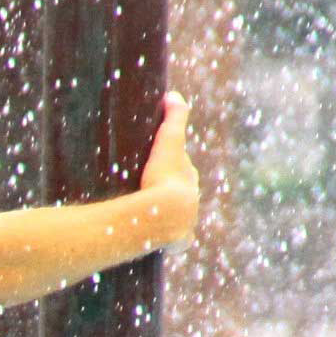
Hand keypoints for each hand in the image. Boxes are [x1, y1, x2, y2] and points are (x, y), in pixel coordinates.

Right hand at [139, 92, 197, 245]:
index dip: (168, 167)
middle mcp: (192, 201)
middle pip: (178, 195)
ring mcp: (186, 223)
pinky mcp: (177, 242)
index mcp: (188, 179)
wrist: (166, 213)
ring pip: (174, 218)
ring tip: (143, 218)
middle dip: (167, 193)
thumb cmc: (165, 176)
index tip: (154, 168)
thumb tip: (173, 94)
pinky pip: (169, 241)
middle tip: (147, 192)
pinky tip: (148, 241)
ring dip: (163, 218)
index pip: (180, 170)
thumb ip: (174, 117)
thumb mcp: (169, 142)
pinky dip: (161, 239)